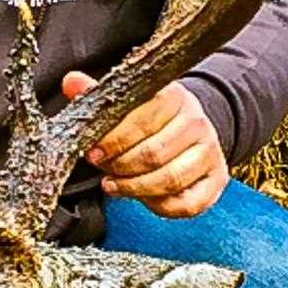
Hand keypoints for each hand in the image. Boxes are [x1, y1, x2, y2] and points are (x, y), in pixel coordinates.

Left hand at [62, 70, 227, 217]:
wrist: (190, 130)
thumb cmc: (151, 119)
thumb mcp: (125, 102)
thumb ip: (96, 94)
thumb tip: (71, 82)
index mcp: (175, 97)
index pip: (143, 120)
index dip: (113, 141)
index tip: (94, 153)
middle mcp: (197, 123)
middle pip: (154, 154)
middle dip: (120, 167)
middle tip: (103, 170)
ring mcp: (210, 152)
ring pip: (169, 180)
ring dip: (135, 188)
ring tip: (114, 185)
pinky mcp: (216, 179)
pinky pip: (187, 203)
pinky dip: (160, 206)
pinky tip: (144, 197)